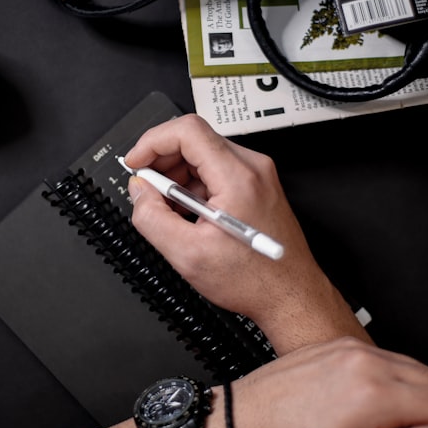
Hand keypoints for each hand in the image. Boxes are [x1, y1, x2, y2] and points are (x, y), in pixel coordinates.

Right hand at [123, 114, 369, 352]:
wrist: (290, 297)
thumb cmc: (254, 280)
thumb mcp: (188, 255)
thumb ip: (152, 218)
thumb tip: (138, 192)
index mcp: (238, 178)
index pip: (188, 131)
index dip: (152, 142)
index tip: (136, 162)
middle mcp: (253, 168)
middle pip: (195, 139)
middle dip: (163, 162)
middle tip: (149, 192)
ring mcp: (258, 175)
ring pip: (204, 155)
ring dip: (178, 177)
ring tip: (171, 212)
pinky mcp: (258, 185)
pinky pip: (217, 171)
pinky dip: (195, 187)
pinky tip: (190, 216)